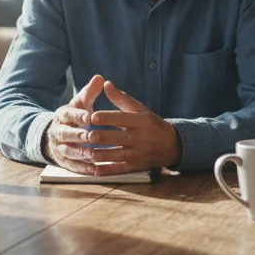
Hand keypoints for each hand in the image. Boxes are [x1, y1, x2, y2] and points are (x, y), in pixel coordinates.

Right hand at [45, 74, 104, 173]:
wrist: (58, 133)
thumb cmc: (75, 116)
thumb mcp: (81, 103)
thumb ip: (90, 92)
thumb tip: (100, 78)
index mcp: (62, 114)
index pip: (69, 113)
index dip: (78, 115)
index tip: (89, 116)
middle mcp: (58, 130)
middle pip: (66, 133)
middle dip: (77, 135)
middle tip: (90, 137)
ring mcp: (59, 146)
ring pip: (67, 150)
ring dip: (79, 153)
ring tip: (91, 155)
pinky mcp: (62, 160)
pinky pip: (71, 165)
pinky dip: (81, 168)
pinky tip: (93, 170)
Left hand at [58, 81, 179, 175]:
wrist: (172, 145)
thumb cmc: (152, 124)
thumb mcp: (140, 109)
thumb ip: (121, 98)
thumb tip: (106, 84)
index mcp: (139, 121)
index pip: (120, 118)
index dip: (105, 118)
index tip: (91, 117)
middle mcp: (138, 138)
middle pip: (114, 138)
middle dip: (97, 137)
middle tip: (83, 135)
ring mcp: (137, 154)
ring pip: (114, 155)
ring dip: (98, 154)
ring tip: (84, 151)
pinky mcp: (135, 167)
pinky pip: (118, 170)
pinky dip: (105, 170)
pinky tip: (93, 169)